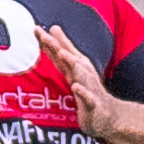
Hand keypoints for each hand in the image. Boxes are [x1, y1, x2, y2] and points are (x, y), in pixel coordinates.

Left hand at [37, 24, 118, 141]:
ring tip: (62, 54)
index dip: (48, 41)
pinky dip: (83, 92)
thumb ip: (61, 51)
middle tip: (45, 36)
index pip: (60, 51)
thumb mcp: (72, 70)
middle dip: (58, 47)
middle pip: (69, 58)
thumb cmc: (87, 90)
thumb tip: (51, 28)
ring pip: (81, 74)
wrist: (108, 115)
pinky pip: (88, 98)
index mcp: (76, 66)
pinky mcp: (93, 104)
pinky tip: (76, 87)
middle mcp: (83, 73)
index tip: (35, 29)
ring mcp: (89, 87)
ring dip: (72, 64)